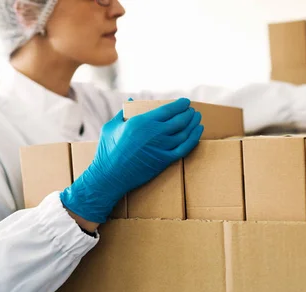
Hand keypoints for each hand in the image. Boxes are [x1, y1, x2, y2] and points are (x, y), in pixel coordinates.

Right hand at [60, 98, 203, 223]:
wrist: (110, 176)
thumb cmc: (107, 151)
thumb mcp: (111, 127)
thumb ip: (123, 113)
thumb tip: (130, 102)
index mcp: (141, 122)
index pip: (167, 110)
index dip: (180, 105)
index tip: (185, 102)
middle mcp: (154, 133)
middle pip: (179, 120)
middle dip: (188, 114)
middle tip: (192, 111)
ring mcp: (161, 147)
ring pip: (184, 133)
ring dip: (193, 124)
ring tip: (197, 119)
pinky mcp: (164, 160)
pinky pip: (185, 148)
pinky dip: (194, 139)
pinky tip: (198, 132)